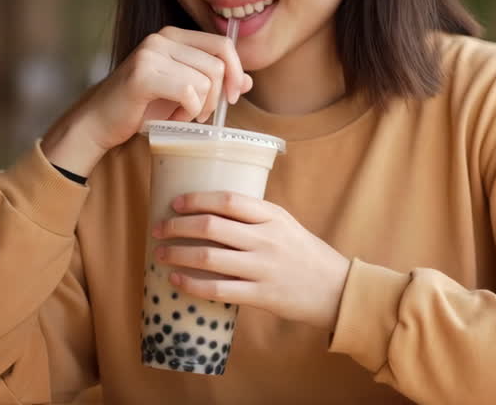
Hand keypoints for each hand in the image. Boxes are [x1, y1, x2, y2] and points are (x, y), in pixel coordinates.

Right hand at [43, 27, 251, 175]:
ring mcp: (150, 54)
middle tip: (199, 114)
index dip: (236, 71)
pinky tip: (172, 118)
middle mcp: (162, 38)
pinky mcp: (142, 75)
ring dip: (200, 107)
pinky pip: (188, 92)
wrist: (100, 121)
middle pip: (218, 65)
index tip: (233, 97)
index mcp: (174, 36)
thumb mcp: (184, 91)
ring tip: (181, 115)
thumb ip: (214, 82)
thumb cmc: (142, 106)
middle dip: (216, 97)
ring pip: (206, 81)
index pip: (223, 44)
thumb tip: (249, 81)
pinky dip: (187, 112)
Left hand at [152, 192, 350, 330]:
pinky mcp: (261, 295)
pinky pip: (218, 289)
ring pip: (209, 257)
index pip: (226, 200)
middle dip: (177, 226)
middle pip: (211, 226)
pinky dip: (192, 283)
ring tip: (160, 253)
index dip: (196, 199)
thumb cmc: (305, 255)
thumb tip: (210, 212)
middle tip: (159, 229)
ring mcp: (263, 268)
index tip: (175, 203)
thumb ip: (255, 217)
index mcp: (272, 216)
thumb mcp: (285, 224)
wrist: (336, 290)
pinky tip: (177, 279)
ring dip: (178, 253)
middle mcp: (266, 239)